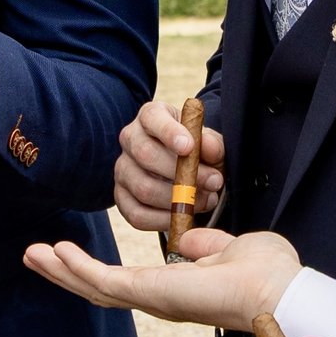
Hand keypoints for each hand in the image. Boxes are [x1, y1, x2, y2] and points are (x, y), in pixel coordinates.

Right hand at [23, 227, 301, 331]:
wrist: (277, 289)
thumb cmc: (266, 273)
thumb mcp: (230, 248)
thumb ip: (206, 245)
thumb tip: (188, 241)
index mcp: (173, 290)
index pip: (123, 282)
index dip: (92, 270)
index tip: (67, 254)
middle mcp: (157, 299)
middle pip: (98, 289)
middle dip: (64, 273)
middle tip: (34, 255)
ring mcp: (151, 299)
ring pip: (94, 287)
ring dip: (61, 270)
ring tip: (33, 253)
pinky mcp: (150, 292)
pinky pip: (105, 280)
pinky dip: (79, 266)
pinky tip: (57, 250)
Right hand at [113, 96, 226, 231]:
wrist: (186, 172)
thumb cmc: (197, 151)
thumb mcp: (209, 143)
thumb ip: (212, 144)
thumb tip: (208, 149)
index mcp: (151, 116)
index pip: (153, 118)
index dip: (169, 132)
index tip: (189, 147)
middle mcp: (130, 139)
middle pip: (145, 154)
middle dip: (182, 173)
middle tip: (213, 182)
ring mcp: (122, 169)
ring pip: (143, 188)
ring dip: (178, 199)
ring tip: (206, 200)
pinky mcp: (121, 197)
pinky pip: (137, 214)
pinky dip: (163, 220)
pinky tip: (182, 215)